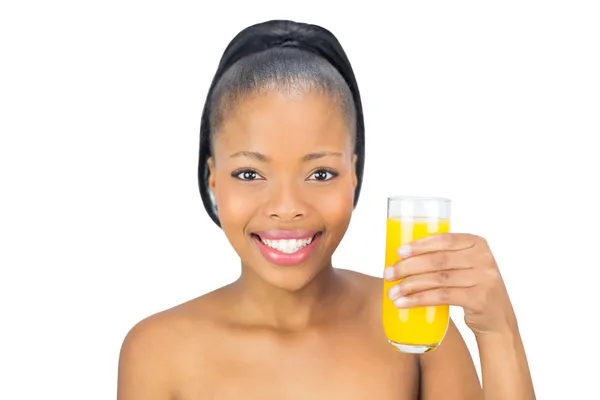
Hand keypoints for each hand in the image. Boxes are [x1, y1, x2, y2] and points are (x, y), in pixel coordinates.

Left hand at [383, 233, 516, 336]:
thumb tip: (400, 255)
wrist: (497, 319)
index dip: (420, 245)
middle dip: (408, 267)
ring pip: (438, 279)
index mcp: (477, 243)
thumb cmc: (471, 287)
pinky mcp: (479, 299)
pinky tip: (404, 303)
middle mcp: (484, 258)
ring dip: (410, 285)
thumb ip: (444, 255)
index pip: (444, 239)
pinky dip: (419, 300)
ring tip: (392, 292)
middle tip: (388, 274)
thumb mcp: (466, 265)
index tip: (398, 252)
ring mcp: (484, 279)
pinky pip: (442, 297)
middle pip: (438, 260)